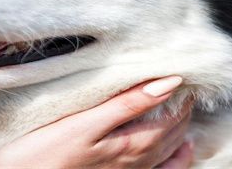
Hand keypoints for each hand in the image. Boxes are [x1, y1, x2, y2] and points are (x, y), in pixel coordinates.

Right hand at [0, 76, 193, 168]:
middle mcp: (136, 163)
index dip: (181, 93)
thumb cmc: (44, 153)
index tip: (185, 71)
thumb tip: (169, 82)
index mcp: (131, 144)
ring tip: (185, 111)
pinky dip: (175, 159)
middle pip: (173, 134)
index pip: (171, 116)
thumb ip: (128, 104)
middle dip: (183, 109)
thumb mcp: (85, 123)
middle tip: (187, 85)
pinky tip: (177, 151)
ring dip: (181, 131)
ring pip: (170, 152)